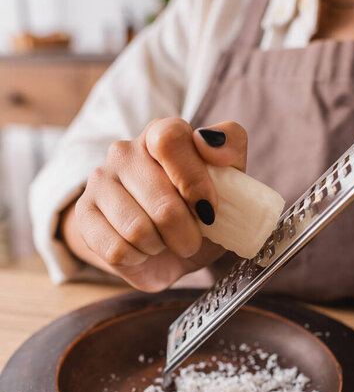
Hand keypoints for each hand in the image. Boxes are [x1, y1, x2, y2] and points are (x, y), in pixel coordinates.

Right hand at [61, 118, 246, 291]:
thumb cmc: (197, 211)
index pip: (170, 139)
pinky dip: (139, 258)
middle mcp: (125, 151)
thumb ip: (230, 147)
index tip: (208, 210)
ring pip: (138, 230)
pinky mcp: (84, 214)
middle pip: (162, 202)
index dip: (194, 181)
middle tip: (191, 237)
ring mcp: (100, 181)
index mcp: (161, 134)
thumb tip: (209, 141)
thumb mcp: (228, 182)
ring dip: (162, 246)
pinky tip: (142, 248)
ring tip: (164, 240)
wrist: (165, 247)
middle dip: (186, 233)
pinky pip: (117, 249)